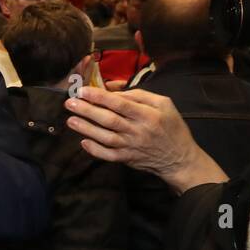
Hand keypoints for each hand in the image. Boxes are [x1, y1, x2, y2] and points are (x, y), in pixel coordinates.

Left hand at [65, 86, 227, 193]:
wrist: (179, 158)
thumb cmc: (171, 127)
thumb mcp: (164, 104)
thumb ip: (139, 95)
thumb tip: (114, 91)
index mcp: (147, 115)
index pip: (119, 104)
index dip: (99, 97)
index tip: (83, 91)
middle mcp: (137, 131)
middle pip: (108, 120)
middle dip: (87, 110)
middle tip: (70, 103)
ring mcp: (131, 147)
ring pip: (104, 137)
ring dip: (85, 129)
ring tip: (70, 120)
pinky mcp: (127, 159)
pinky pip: (108, 155)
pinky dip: (94, 150)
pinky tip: (83, 142)